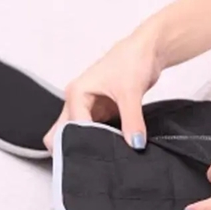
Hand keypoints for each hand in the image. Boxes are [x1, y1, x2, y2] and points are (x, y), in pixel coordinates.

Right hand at [43, 29, 162, 150]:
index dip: (83, 142)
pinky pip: (97, 131)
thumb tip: (135, 142)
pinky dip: (103, 139)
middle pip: (63, 132)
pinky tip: (115, 147)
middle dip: (74, 146)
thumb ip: (132, 120)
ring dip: (91, 143)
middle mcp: (78, 101)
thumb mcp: (131, 92)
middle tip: (94, 158)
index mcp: (76, 93)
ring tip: (108, 154)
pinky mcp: (102, 112)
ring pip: (79, 133)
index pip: (70, 127)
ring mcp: (89, 108)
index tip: (100, 154)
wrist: (147, 51)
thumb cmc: (132, 59)